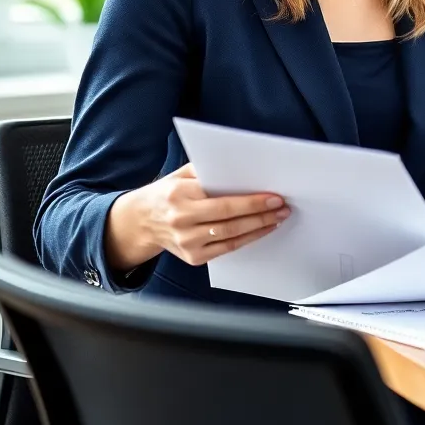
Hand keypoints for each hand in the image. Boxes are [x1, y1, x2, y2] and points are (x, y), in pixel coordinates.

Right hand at [105, 162, 289, 269]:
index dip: (251, 201)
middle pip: (230, 221)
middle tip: (282, 208)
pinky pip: (227, 248)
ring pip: (231, 236)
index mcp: (180, 196)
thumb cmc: (167, 193)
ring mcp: (187, 242)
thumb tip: (243, 167)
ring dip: (259, 228)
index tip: (274, 197)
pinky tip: (262, 230)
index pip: (222, 200)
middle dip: (261, 214)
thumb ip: (207, 170)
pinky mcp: (193, 257)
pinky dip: (247, 239)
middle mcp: (182, 221)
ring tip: (278, 218)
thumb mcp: (181, 174)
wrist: (141, 221)